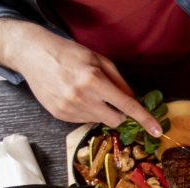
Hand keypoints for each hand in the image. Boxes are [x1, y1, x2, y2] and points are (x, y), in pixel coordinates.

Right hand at [0, 19, 161, 132]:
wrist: (33, 55)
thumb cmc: (69, 54)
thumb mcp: (99, 60)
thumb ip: (120, 81)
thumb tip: (133, 100)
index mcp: (94, 81)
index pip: (127, 105)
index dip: (144, 119)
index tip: (157, 131)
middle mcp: (82, 98)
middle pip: (116, 120)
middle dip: (120, 113)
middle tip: (111, 98)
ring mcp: (70, 109)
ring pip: (100, 121)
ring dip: (101, 111)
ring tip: (86, 92)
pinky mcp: (60, 116)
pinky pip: (84, 120)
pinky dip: (87, 112)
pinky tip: (75, 96)